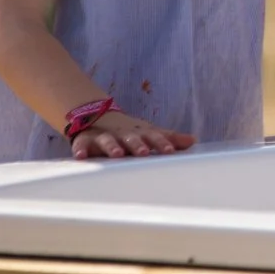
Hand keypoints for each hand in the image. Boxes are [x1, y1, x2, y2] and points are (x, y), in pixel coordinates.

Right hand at [71, 110, 196, 159]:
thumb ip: (169, 138)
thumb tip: (193, 140)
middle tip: (144, 152)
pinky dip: (81, 150)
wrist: (97, 117)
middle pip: (131, 139)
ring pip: (108, 141)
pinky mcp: (85, 141)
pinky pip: (82, 146)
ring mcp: (104, 137)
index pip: (153, 137)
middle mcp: (123, 134)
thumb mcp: (149, 133)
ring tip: (117, 154)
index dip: (162, 143)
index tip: (171, 150)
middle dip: (138, 145)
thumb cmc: (130, 132)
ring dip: (112, 147)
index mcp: (140, 134)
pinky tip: (82, 156)